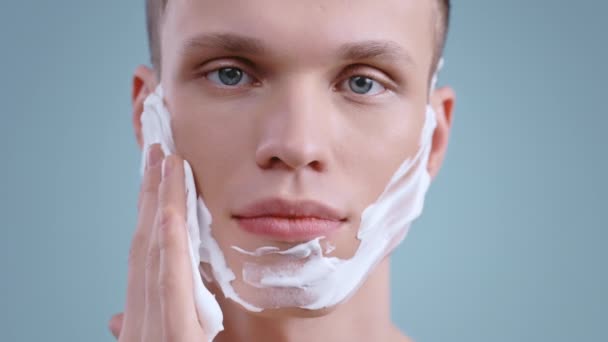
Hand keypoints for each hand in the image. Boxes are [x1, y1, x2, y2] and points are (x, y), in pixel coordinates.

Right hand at [109, 144, 206, 341]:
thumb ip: (145, 327)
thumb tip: (117, 318)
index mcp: (143, 317)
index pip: (144, 256)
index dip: (147, 213)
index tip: (154, 177)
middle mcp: (142, 316)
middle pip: (146, 242)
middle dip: (152, 194)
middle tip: (159, 151)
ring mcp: (153, 325)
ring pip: (156, 253)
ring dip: (161, 204)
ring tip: (167, 162)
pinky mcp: (174, 336)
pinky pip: (171, 284)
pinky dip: (168, 248)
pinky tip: (169, 214)